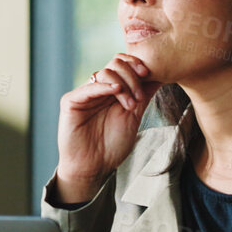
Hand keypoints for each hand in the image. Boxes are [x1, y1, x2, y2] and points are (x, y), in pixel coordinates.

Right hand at [54, 53, 158, 202]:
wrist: (93, 167)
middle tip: (139, 97)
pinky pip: (88, 87)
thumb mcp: (134, 116)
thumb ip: (143, 94)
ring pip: (104, 72)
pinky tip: (116, 90)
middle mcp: (98, 88)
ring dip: (123, 85)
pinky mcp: (71, 102)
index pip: (123, 63)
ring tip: (130, 105)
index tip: (149, 74)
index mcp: (112, 90)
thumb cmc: (112, 145)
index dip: (136, 64)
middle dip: (132, 76)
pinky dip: (104, 86)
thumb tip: (160, 74)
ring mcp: (84, 94)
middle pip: (115, 63)